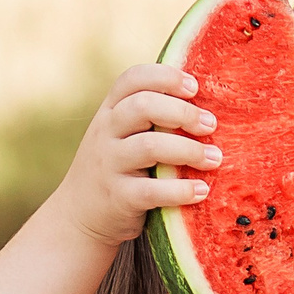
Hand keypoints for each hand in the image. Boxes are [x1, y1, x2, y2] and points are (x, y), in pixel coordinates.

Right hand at [46, 64, 222, 248]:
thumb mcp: (120, 135)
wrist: (79, 216)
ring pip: (149, 147)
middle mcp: (105, 132)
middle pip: (143, 106)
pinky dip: (180, 190)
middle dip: (183, 112)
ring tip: (214, 159)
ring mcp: (108, 165)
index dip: (165, 77)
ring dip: (189, 151)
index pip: (132, 79)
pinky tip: (201, 190)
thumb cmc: (116, 168)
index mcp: (110, 111)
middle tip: (210, 125)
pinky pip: (151, 190)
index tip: (195, 87)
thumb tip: (205, 102)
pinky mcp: (117, 197)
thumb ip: (148, 117)